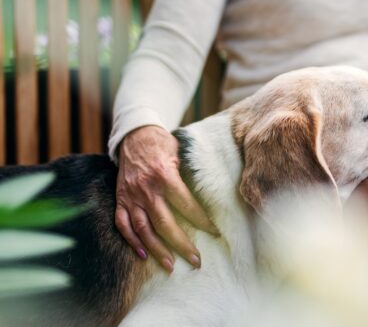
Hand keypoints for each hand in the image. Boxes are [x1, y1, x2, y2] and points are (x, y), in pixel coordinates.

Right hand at [115, 125, 218, 271]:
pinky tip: (143, 255)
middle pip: (165, 223)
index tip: (214, 233)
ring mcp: (131, 196)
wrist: (134, 135)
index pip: (187, 205)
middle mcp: (146, 189)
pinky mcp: (120, 199)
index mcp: (165, 175)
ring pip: (143, 229)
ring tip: (170, 265)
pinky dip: (131, 241)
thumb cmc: (162, 144)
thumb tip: (208, 197)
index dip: (202, 221)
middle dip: (181, 245)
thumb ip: (188, 175)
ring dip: (157, 250)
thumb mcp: (180, 153)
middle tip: (196, 260)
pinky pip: (123, 224)